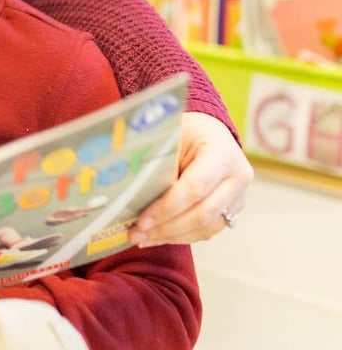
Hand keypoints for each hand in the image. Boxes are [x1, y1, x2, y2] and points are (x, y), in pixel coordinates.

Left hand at [131, 111, 253, 245]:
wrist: (210, 131)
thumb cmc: (186, 131)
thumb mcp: (171, 138)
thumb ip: (159, 165)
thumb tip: (132, 197)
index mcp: (222, 155)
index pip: (194, 188)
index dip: (166, 208)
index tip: (141, 221)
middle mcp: (237, 178)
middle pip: (202, 214)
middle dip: (166, 228)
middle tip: (136, 235)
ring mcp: (239, 196)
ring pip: (206, 228)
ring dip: (171, 236)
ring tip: (142, 239)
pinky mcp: (233, 209)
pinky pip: (208, 230)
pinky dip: (182, 236)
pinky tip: (158, 236)